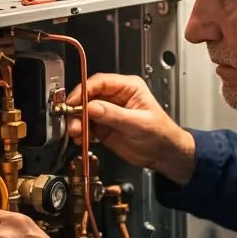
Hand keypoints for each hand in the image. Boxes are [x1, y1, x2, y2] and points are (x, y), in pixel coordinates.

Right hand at [66, 73, 195, 184]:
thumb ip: (114, 115)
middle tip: (72, 119)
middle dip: (78, 108)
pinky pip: (86, 125)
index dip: (84, 90)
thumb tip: (92, 107)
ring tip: (76, 132)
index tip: (74, 102)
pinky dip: (80, 131)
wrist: (164, 155)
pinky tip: (80, 138)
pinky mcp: (103, 126)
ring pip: (84, 111)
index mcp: (128, 88)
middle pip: (88, 95)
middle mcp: (115, 97)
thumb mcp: (139, 124)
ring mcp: (108, 112)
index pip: (100, 82)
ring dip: (77, 121)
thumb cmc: (161, 134)